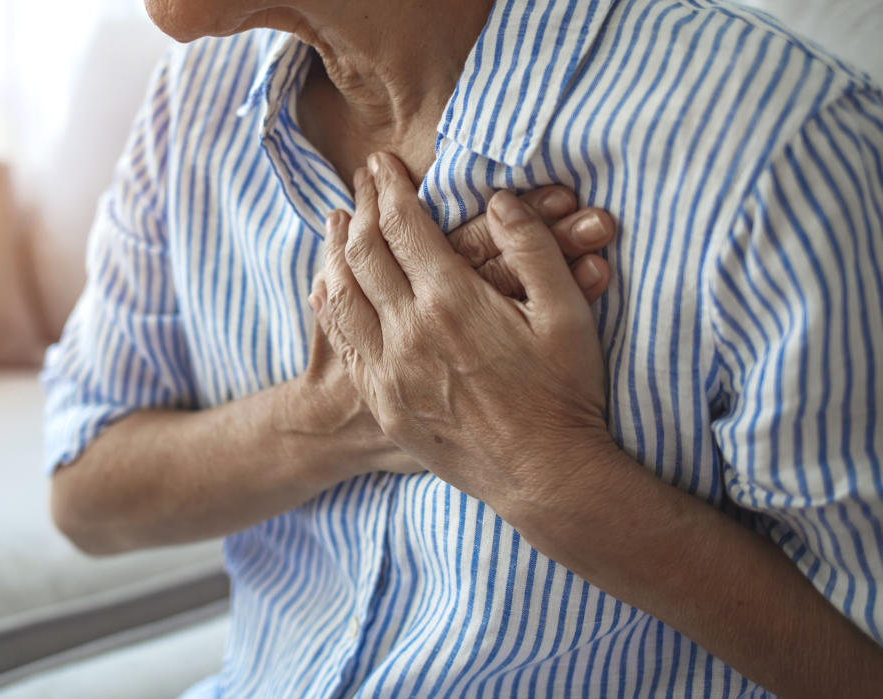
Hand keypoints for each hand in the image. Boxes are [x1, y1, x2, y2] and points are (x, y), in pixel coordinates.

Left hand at [310, 152, 613, 511]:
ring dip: (335, 249)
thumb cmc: (565, 393)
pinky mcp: (382, 401)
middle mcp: (408, 332)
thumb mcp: (567, 315)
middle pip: (364, 251)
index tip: (384, 162)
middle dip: (362, 206)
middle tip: (361, 180)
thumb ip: (533, 249)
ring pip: (341, 293)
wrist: (544, 477)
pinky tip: (327, 285)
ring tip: (338, 221)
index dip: (391, 187)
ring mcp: (388, 370)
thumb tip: (499, 199)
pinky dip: (329, 303)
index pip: (404, 226)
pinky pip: (342, 341)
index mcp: (452, 302)